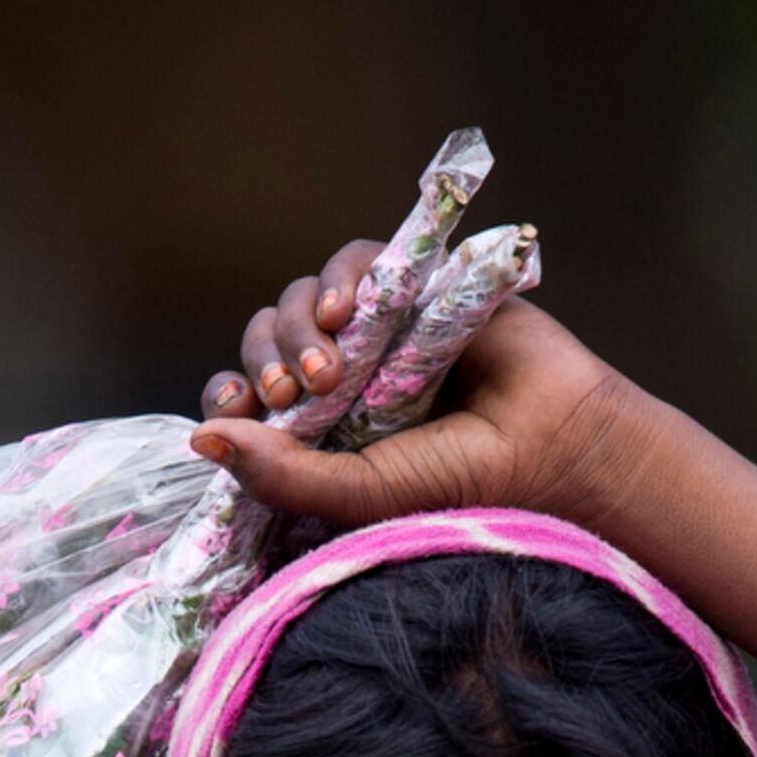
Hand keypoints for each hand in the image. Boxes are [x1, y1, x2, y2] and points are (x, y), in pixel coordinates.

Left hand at [188, 237, 653, 533]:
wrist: (554, 444)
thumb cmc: (464, 485)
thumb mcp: (360, 495)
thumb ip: (284, 476)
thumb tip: (201, 438)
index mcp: (323, 431)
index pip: (247, 403)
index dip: (229, 398)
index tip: (236, 411)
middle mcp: (345, 377)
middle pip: (266, 344)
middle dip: (264, 363)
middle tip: (290, 394)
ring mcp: (379, 328)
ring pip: (302, 301)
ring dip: (296, 325)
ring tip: (326, 366)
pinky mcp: (415, 284)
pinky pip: (355, 261)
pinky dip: (340, 276)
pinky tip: (346, 309)